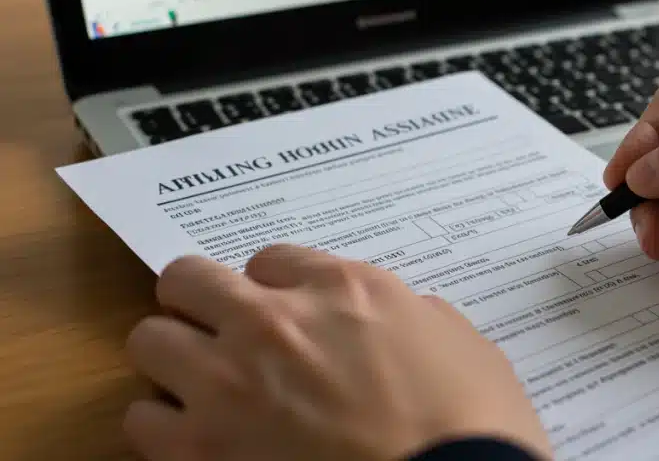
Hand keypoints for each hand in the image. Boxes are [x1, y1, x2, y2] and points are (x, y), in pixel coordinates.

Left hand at [123, 245, 549, 460]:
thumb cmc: (473, 422)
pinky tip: (197, 439)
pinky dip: (165, 427)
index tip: (287, 312)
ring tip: (204, 388)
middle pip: (187, 280)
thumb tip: (402, 320)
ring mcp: (228, 384)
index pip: (269, 260)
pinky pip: (142, 421)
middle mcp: (274, 322)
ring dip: (175, 361)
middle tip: (224, 334)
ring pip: (149, 341)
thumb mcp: (461, 343)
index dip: (276, 289)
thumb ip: (415, 316)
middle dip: (201, 303)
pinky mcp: (200, 451)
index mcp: (343, 288)